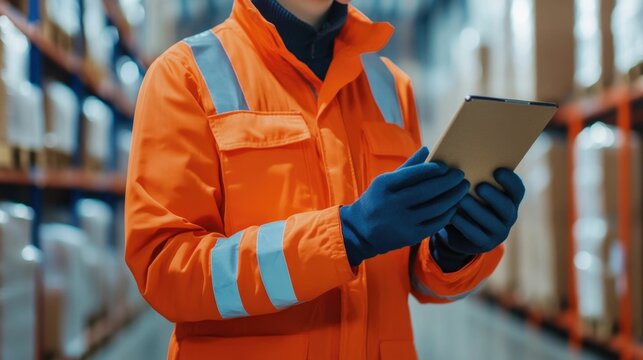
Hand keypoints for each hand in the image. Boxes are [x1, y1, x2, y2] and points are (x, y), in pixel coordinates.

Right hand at [341, 147, 469, 265]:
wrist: (361, 231)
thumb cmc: (377, 200)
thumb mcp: (385, 181)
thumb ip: (408, 166)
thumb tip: (427, 149)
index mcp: (384, 185)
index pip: (413, 174)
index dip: (432, 169)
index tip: (446, 166)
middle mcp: (392, 204)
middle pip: (427, 190)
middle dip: (448, 181)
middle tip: (460, 175)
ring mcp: (402, 222)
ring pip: (435, 207)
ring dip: (453, 196)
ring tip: (462, 188)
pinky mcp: (410, 236)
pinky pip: (435, 223)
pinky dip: (448, 213)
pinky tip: (454, 205)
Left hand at [432, 168, 524, 271]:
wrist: (457, 231)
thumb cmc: (466, 202)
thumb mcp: (472, 190)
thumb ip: (473, 177)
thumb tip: (459, 156)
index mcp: (509, 199)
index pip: (517, 190)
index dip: (510, 181)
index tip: (498, 170)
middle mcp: (508, 216)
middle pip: (506, 206)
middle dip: (494, 196)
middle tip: (480, 186)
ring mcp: (498, 232)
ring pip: (490, 221)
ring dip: (476, 210)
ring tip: (461, 200)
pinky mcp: (484, 244)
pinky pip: (476, 235)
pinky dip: (464, 225)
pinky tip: (453, 216)